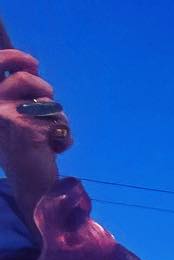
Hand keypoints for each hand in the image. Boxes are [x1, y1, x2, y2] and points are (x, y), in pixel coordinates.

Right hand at [0, 51, 70, 226]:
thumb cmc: (26, 151)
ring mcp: (4, 115)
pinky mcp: (24, 127)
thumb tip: (30, 68)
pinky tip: (55, 149)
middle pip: (25, 79)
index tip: (34, 64)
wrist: (30, 185)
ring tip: (50, 137)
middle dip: (45, 91)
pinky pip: (57, 121)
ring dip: (58, 118)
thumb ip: (20, 95)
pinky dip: (65, 136)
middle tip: (49, 109)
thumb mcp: (17, 117)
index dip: (16, 57)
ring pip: (46, 102)